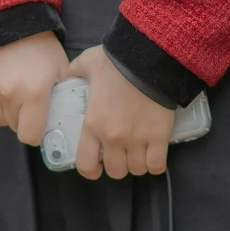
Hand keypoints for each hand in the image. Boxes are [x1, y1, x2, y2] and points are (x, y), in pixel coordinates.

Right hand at [0, 31, 68, 146]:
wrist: (13, 21)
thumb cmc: (42, 48)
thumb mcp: (62, 70)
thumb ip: (64, 97)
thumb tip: (66, 123)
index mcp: (35, 92)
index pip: (30, 136)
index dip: (37, 133)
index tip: (40, 124)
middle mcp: (10, 93)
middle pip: (16, 128)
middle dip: (24, 119)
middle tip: (29, 101)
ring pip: (0, 122)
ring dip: (8, 115)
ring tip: (14, 94)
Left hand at [67, 45, 173, 179]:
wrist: (150, 59)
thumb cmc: (117, 61)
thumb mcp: (86, 63)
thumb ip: (75, 72)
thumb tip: (69, 75)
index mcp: (92, 124)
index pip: (86, 165)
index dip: (91, 170)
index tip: (97, 165)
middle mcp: (113, 138)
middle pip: (116, 171)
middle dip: (118, 165)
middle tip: (121, 154)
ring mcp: (137, 139)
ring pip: (137, 170)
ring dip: (137, 163)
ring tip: (139, 152)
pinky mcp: (160, 137)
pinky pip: (157, 166)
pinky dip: (155, 164)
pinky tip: (154, 154)